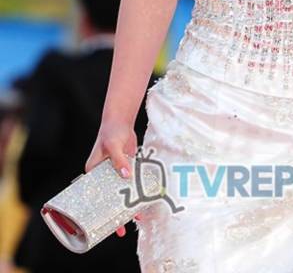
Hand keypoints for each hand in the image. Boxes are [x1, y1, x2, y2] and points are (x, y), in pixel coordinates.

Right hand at [85, 120, 141, 236]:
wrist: (121, 120)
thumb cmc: (111, 131)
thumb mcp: (113, 146)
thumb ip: (120, 160)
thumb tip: (126, 176)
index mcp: (93, 171)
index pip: (93, 196)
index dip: (97, 211)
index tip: (101, 224)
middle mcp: (102, 174)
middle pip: (107, 198)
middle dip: (113, 213)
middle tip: (119, 229)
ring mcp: (114, 171)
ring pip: (120, 192)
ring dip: (128, 203)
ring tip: (136, 218)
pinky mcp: (126, 167)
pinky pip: (130, 182)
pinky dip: (136, 191)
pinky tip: (144, 200)